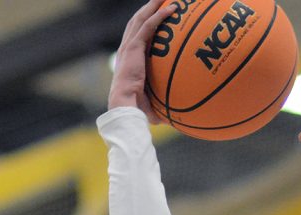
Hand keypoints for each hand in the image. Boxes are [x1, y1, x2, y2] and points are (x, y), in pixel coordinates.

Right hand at [108, 0, 175, 122]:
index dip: (144, 24)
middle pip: (137, 21)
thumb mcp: (151, 102)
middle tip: (160, 0)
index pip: (135, 37)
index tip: (155, 17)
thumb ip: (162, 102)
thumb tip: (176, 117)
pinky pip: (149, 26)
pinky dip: (160, 15)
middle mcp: (126, 49)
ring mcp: (128, 46)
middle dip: (148, 8)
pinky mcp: (133, 47)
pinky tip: (173, 8)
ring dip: (153, 5)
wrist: (125, 106)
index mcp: (128, 60)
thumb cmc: (136, 109)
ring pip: (141, 18)